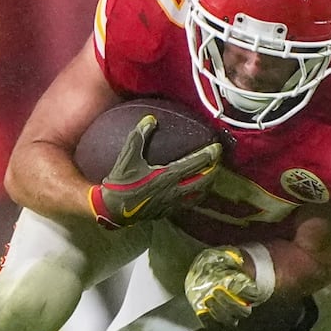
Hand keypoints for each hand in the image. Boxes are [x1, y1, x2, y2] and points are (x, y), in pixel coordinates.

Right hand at [90, 114, 221, 228]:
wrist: (113, 209)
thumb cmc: (121, 183)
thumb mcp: (128, 157)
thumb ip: (139, 137)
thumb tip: (150, 119)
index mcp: (169, 175)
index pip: (197, 164)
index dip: (209, 155)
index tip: (217, 147)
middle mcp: (175, 190)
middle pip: (204, 181)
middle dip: (214, 170)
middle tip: (217, 161)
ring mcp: (173, 203)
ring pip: (199, 195)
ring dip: (207, 185)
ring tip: (210, 177)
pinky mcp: (168, 212)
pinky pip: (188, 204)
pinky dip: (196, 196)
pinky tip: (194, 192)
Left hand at [186, 246, 263, 327]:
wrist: (208, 274)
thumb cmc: (220, 265)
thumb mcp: (225, 258)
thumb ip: (229, 258)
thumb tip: (234, 259)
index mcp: (248, 290)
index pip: (254, 295)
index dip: (248, 293)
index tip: (235, 283)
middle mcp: (242, 306)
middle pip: (242, 312)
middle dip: (230, 303)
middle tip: (216, 290)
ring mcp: (229, 315)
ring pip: (230, 322)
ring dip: (219, 313)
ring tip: (208, 300)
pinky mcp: (215, 321)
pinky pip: (214, 327)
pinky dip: (208, 321)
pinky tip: (201, 312)